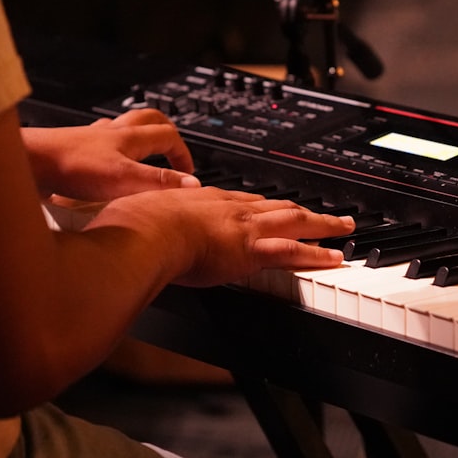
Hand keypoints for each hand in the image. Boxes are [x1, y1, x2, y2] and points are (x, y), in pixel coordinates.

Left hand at [22, 108, 200, 201]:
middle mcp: (112, 133)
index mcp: (130, 137)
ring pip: (123, 128)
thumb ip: (159, 182)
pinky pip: (99, 143)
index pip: (169, 135)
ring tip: (142, 155)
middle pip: (148, 119)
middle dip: (166, 133)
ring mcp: (91, 139)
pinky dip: (110, 150)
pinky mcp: (73, 150)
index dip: (183, 154)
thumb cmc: (70, 166)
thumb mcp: (124, 178)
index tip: (188, 174)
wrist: (29, 162)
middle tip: (173, 151)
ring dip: (138, 138)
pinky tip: (104, 167)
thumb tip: (193, 185)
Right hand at [87, 187, 356, 287]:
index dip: (259, 204)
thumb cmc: (128, 225)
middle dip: (300, 208)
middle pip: (273, 205)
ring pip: (293, 221)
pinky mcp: (248, 250)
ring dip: (321, 224)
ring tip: (344, 227)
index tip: (272, 206)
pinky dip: (317, 253)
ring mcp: (240, 227)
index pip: (239, 201)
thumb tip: (113, 232)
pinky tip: (335, 256)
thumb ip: (130, 224)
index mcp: (200, 200)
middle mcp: (226, 208)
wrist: (139, 231)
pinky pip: (292, 251)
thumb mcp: (128, 216)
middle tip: (324, 212)